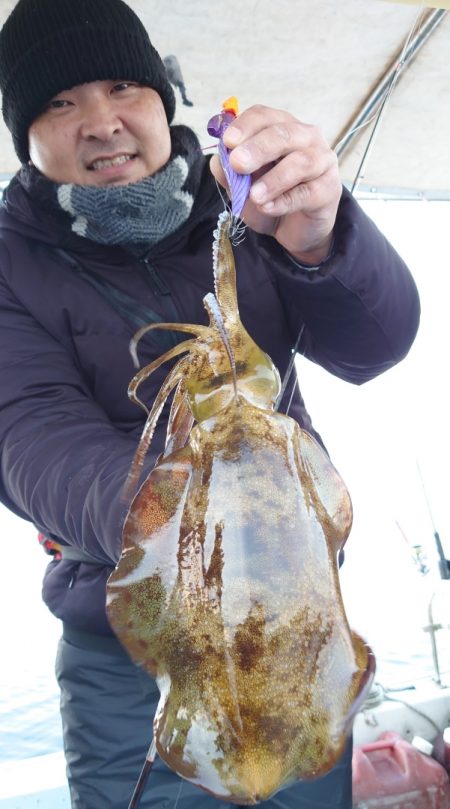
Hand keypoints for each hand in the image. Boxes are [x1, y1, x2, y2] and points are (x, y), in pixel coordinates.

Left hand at [210, 105, 341, 263]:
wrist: (293, 229)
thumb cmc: (270, 198)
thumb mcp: (242, 188)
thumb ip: (230, 174)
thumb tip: (218, 161)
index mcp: (282, 128)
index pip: (265, 116)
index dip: (246, 126)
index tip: (228, 142)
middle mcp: (306, 138)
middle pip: (284, 133)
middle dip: (258, 148)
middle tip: (238, 163)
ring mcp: (322, 161)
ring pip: (301, 162)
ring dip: (274, 179)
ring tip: (254, 195)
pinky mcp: (330, 189)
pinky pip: (307, 192)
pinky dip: (285, 201)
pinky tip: (267, 208)